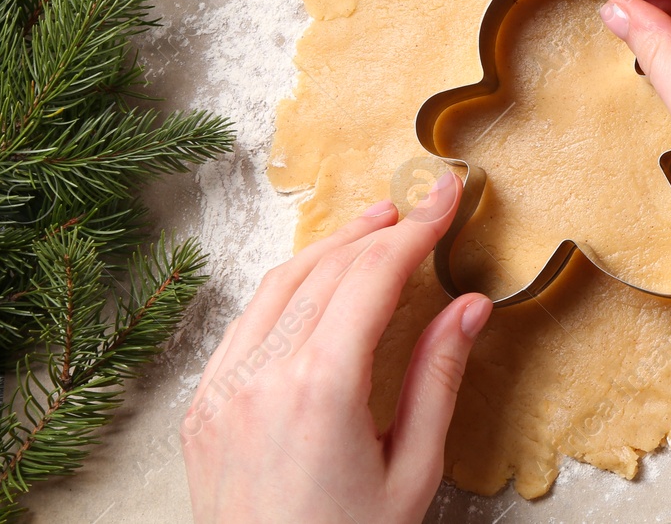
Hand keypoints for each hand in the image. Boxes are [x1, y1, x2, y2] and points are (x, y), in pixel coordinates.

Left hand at [182, 173, 490, 523]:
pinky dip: (285, 289)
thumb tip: (468, 306)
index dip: (414, 231)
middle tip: (417, 205)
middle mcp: (261, 377)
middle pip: (325, 269)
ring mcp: (222, 390)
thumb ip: (436, 379)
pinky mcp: (203, 407)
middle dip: (377, 230)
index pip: (371, 277)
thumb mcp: (412, 472)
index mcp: (319, 389)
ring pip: (277, 285)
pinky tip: (314, 283)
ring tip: (371, 228)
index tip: (443, 197)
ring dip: (328, 248)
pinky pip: (245, 324)